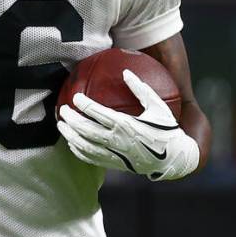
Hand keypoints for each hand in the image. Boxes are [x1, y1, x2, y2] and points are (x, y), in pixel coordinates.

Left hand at [57, 69, 199, 179]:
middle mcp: (117, 140)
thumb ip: (141, 89)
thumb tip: (126, 72)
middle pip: (86, 129)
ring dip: (69, 135)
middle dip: (71, 119)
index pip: (98, 113)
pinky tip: (72, 144)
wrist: (174, 159)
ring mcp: (114, 154)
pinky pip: (91, 158)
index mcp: (126, 125)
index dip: (84, 104)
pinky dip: (78, 151)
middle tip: (63, 110)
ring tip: (61, 126)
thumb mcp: (158, 107)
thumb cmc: (166, 130)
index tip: (76, 97)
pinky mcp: (114, 164)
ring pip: (84, 145)